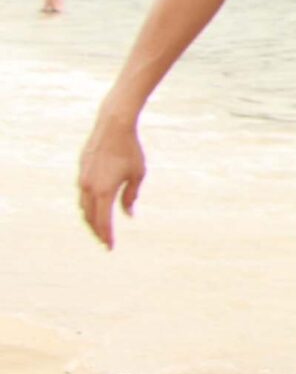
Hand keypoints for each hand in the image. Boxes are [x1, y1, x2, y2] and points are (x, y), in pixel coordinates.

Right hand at [77, 116, 145, 246]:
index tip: (110, 247)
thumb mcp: (137, 175)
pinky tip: (95, 206)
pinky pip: (82, 193)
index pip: (103, 222)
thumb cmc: (130, 150)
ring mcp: (82, 178)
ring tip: (100, 227)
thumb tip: (128, 215)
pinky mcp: (81, 170)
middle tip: (104, 241)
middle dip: (97, 231)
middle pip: (90, 218)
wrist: (113, 126)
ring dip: (91, 219)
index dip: (107, 236)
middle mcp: (88, 187)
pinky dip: (88, 204)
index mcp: (103, 191)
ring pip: (84, 206)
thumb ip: (131, 197)